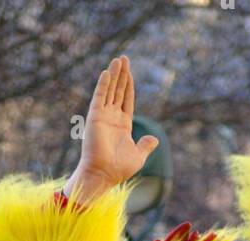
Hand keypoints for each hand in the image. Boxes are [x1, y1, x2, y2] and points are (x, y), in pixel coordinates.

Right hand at [64, 55, 158, 202]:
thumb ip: (146, 145)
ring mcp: (103, 116)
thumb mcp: (138, 156)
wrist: (103, 174)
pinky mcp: (95, 117)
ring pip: (109, 90)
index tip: (130, 72)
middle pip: (118, 91)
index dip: (129, 86)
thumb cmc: (119, 169)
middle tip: (124, 58)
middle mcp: (112, 118)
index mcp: (122, 125)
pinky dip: (103, 84)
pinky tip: (108, 72)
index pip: (126, 100)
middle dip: (122, 75)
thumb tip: (154, 139)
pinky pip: (100, 97)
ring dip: (114, 74)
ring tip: (118, 59)